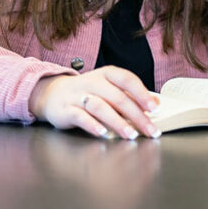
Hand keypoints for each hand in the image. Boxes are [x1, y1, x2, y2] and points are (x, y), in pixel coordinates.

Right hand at [29, 67, 160, 139]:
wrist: (52, 94)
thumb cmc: (88, 92)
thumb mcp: (109, 88)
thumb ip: (130, 95)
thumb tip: (155, 104)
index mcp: (107, 74)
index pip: (127, 80)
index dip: (142, 93)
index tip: (154, 108)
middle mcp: (93, 82)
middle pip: (118, 97)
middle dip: (136, 115)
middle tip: (149, 129)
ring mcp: (78, 96)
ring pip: (101, 107)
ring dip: (118, 122)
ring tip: (131, 134)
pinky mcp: (66, 110)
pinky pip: (80, 117)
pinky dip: (93, 125)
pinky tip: (103, 133)